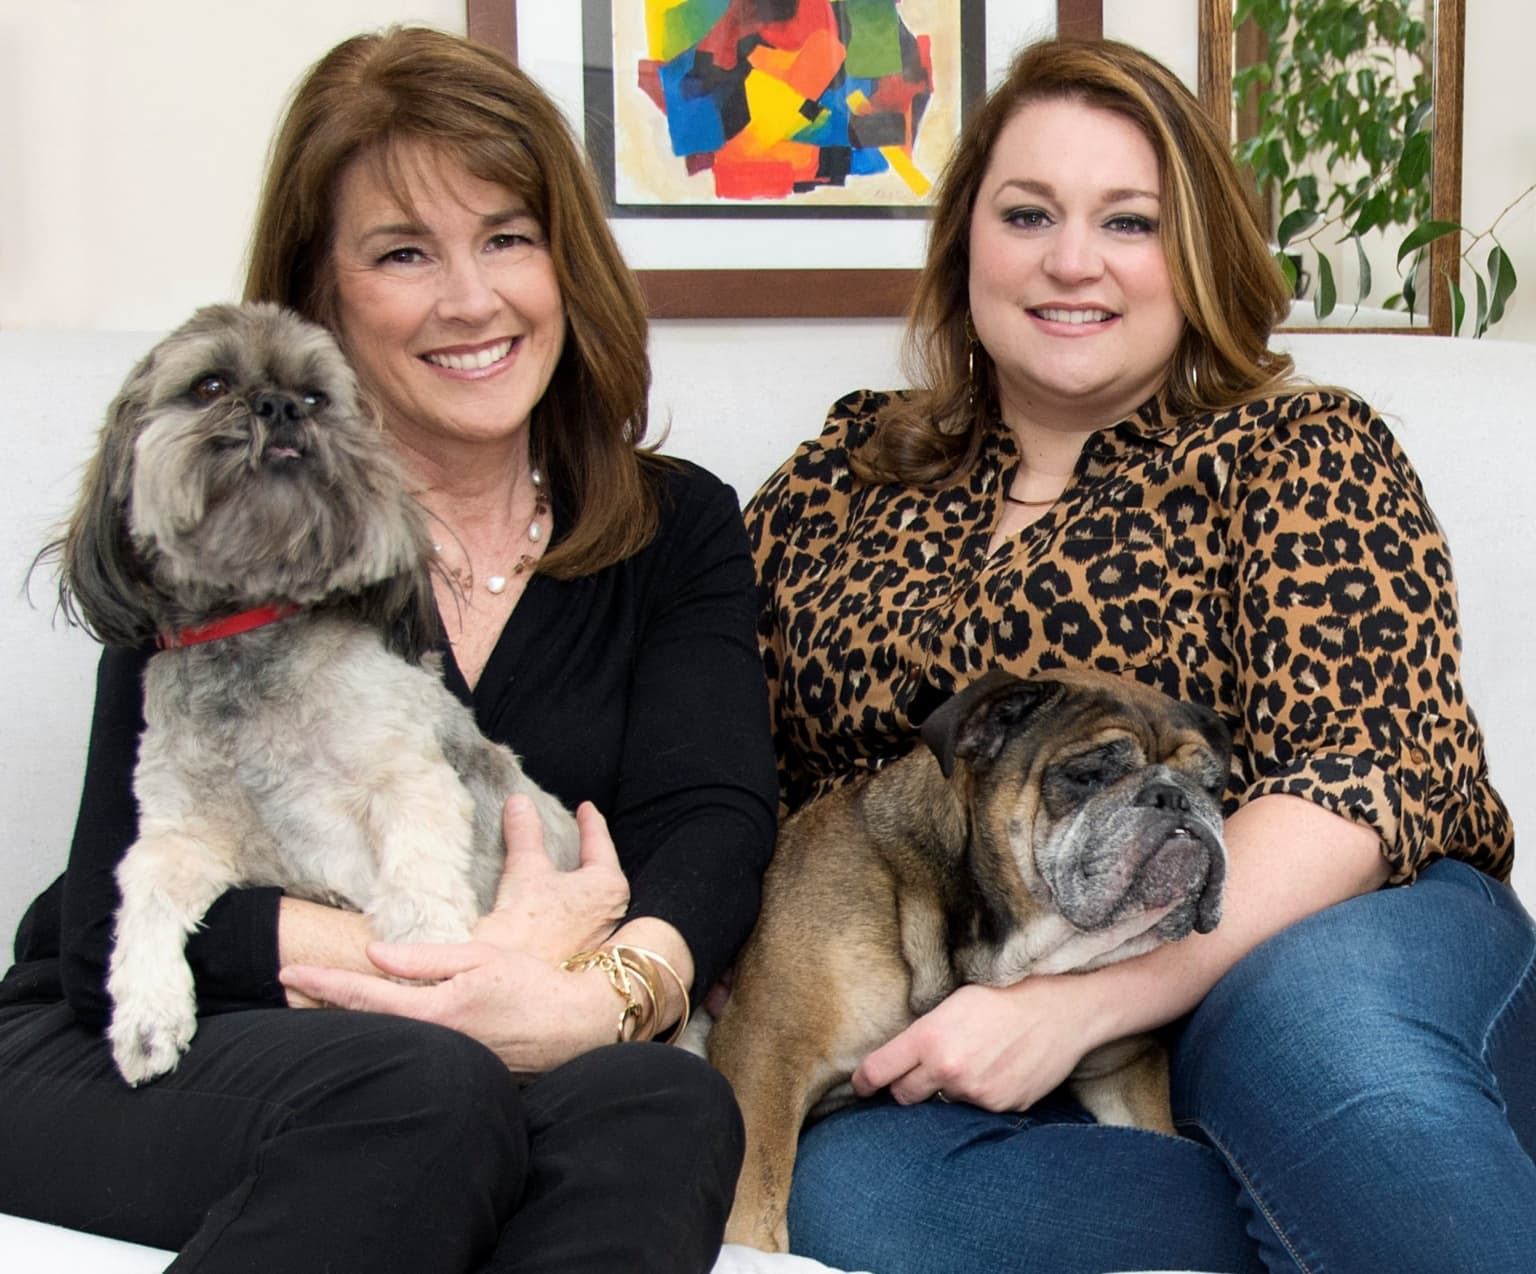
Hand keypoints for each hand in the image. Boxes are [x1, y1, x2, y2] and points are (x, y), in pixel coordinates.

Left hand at [276, 797, 632, 1071]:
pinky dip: (381, 1032)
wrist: (575, 1026)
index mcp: (435, 1011)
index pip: (365, 996)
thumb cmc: (533, 985)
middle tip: (287, 987)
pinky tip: (370, 1022)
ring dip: (349, 1018)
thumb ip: (425, 959)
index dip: (323, 984)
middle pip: (364, 1023)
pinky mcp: (456, 1065)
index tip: (289, 973)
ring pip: (383, 1036)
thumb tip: (375, 955)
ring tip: (316, 1001)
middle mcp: (432, 1041)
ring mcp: (443, 1057)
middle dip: (324, 1004)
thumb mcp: (480, 957)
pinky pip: (407, 1045)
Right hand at [475, 797, 628, 961]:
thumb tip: (520, 801)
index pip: (600, 842)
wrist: (512, 981)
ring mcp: (597, 933)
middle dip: (588, 850)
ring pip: (590, 894)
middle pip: (600, 869)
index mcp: (608, 885)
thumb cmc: (527, 924)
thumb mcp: (525, 868)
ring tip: (563, 861)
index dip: (590, 822)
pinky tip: (550, 897)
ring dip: (576, 878)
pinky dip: (566, 899)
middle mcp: (611, 910)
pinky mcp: (579, 950)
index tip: (585, 807)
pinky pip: (577, 914)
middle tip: (578, 831)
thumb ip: (525, 832)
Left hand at [851, 975, 1103, 1111]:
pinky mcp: (999, 1106)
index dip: (864, 1081)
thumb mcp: (953, 1002)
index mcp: (929, 1037)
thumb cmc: (1004, 994)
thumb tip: (898, 1058)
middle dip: (904, 1087)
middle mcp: (948, 1070)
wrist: (1061, 1009)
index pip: (879, 1071)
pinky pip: (975, 1108)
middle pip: (904, 1096)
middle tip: (915, 1073)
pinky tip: (996, 1070)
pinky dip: (978, 1094)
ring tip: (972, 1062)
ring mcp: (975, 1093)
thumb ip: (923, 1033)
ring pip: (941, 1103)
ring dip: (946, 1090)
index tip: (861, 1086)